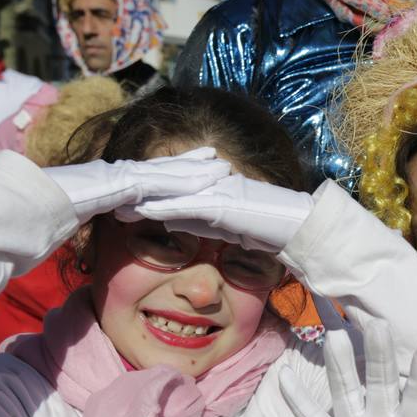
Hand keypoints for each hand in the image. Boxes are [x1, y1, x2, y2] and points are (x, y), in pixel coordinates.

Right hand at [44, 147, 230, 225]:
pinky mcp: (111, 184)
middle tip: (217, 157)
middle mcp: (109, 175)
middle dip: (189, 163)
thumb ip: (77, 220)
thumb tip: (74, 227)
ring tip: (221, 166)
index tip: (191, 169)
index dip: (168, 171)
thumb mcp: (62, 223)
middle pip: (158, 168)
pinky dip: (179, 182)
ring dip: (194, 170)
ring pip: (162, 171)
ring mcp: (111, 176)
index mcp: (100, 183)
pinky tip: (201, 182)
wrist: (9, 212)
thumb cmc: (28, 222)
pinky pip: (153, 182)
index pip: (143, 176)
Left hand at [122, 175, 314, 251]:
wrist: (303, 227)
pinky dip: (164, 209)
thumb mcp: (233, 227)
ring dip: (145, 200)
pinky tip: (143, 211)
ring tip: (118, 204)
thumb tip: (177, 223)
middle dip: (142, 192)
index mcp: (219, 189)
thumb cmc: (275, 230)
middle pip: (172, 187)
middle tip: (113, 197)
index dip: (153, 194)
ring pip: (175, 194)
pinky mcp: (224, 205)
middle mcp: (216, 185)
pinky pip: (188, 206)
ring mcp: (220, 192)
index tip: (129, 199)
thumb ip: (206, 223)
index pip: (180, 190)